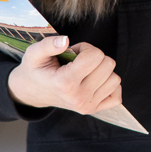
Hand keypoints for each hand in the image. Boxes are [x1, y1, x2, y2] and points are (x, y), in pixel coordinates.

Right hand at [6, 34, 123, 114]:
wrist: (33, 92)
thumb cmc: (36, 69)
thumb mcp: (34, 53)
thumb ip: (48, 44)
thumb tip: (66, 40)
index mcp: (64, 83)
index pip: (95, 56)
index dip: (85, 48)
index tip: (73, 53)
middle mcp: (78, 98)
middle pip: (108, 64)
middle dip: (94, 57)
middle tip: (77, 62)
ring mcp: (87, 106)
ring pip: (115, 78)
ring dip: (101, 71)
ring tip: (83, 72)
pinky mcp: (94, 111)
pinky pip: (117, 96)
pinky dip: (109, 86)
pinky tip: (94, 82)